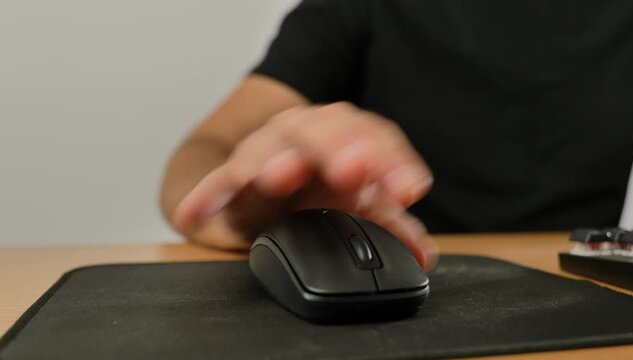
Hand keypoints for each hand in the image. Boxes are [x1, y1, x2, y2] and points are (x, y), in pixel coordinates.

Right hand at [173, 102, 438, 269]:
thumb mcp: (357, 207)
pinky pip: (218, 184)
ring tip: (279, 175)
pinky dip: (207, 196)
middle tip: (354, 170)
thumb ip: (389, 226)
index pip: (375, 138)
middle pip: (324, 129)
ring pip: (270, 146)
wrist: (263, 178)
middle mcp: (306, 134)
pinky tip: (196, 213)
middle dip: (340, 148)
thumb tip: (423, 254)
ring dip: (274, 161)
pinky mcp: (232, 178)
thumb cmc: (318, 188)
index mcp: (345, 138)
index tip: (410, 190)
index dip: (394, 162)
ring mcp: (266, 150)